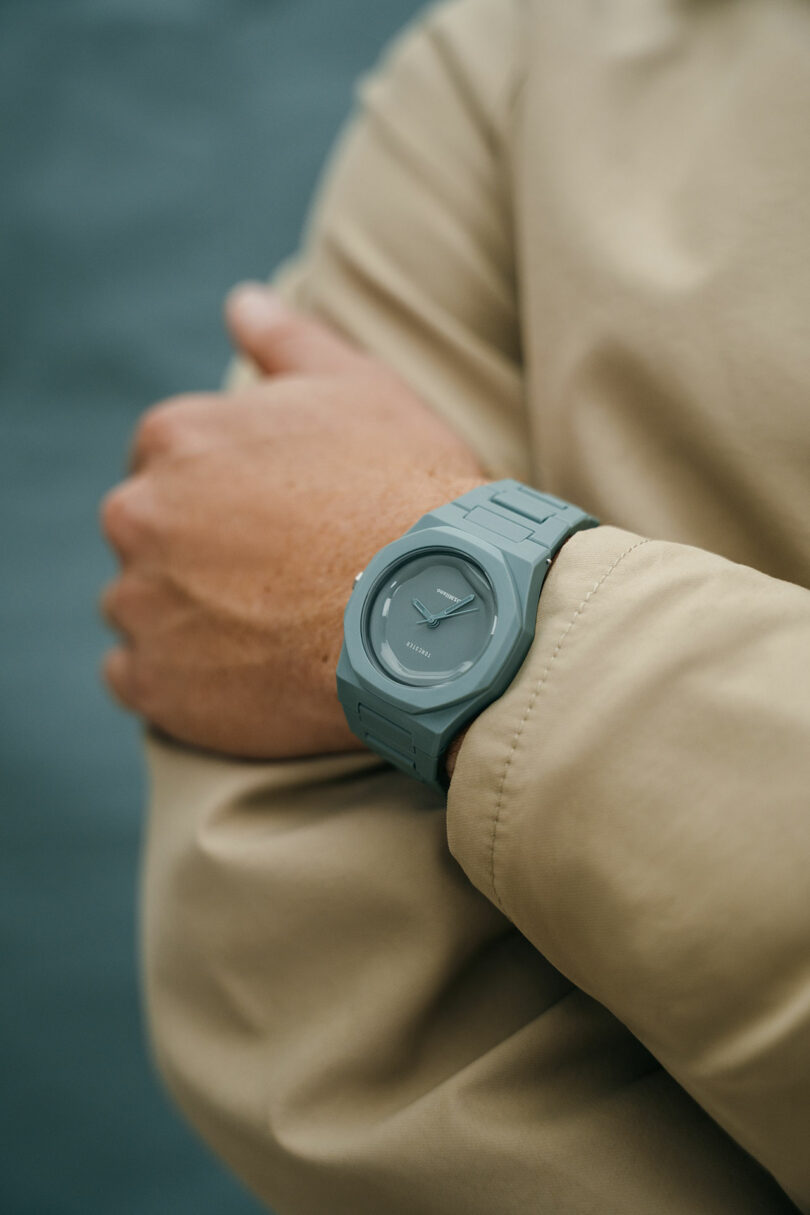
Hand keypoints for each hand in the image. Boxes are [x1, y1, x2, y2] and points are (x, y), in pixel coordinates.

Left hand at [100, 284, 485, 759]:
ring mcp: (144, 603)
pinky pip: (140, 677)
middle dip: (196, 548)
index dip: (226, 490)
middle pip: (149, 531)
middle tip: (276, 575)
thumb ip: (287, 342)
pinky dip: (176, 678)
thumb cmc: (406, 491)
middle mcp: (141, 514)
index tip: (274, 518)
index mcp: (178, 437)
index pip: (167, 459)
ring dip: (185, 614)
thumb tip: (241, 301)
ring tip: (268, 630)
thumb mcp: (361, 389)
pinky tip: (239, 675)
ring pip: (141, 604)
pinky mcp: (157, 683)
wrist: (436, 609)